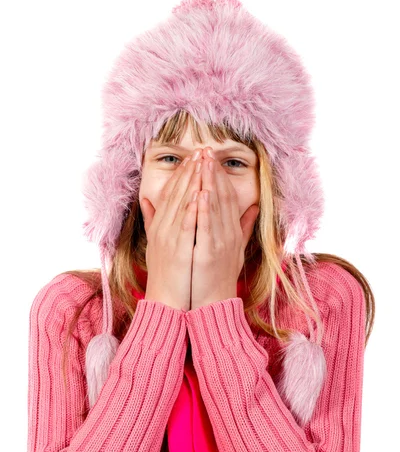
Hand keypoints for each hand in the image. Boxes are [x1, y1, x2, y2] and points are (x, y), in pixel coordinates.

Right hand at [140, 149, 202, 311]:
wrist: (164, 300)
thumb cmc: (165, 272)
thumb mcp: (156, 242)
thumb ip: (152, 220)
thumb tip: (146, 201)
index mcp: (159, 225)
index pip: (171, 193)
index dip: (182, 174)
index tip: (193, 157)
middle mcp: (162, 227)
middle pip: (177, 193)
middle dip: (190, 171)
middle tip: (201, 151)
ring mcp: (169, 238)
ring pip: (182, 204)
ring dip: (192, 182)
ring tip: (202, 163)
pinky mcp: (178, 250)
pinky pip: (186, 225)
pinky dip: (193, 209)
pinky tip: (201, 194)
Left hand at [190, 148, 259, 309]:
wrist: (213, 305)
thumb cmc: (219, 277)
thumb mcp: (236, 249)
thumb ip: (243, 227)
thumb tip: (252, 207)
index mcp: (232, 232)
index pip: (226, 198)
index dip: (219, 177)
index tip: (210, 159)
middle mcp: (229, 234)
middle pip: (221, 197)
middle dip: (213, 172)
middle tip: (206, 150)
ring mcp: (220, 243)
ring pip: (214, 207)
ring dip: (208, 183)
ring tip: (203, 162)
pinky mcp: (208, 253)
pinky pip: (206, 227)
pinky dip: (204, 209)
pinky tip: (201, 192)